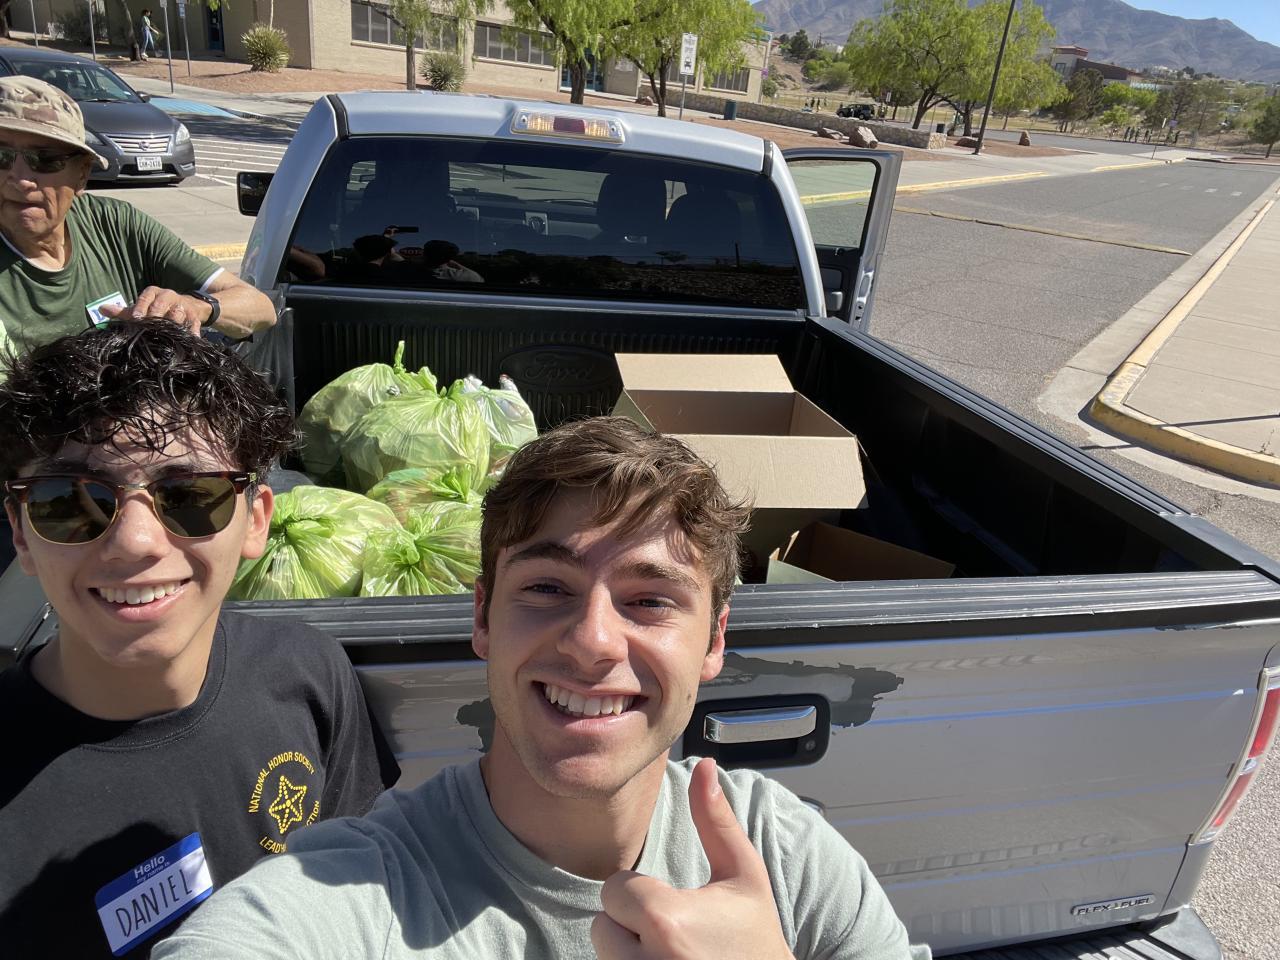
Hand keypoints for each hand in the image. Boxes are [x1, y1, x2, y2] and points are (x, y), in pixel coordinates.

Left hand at [100, 287, 208, 330]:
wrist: (186, 306)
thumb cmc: (157, 309)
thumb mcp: (141, 308)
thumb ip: (123, 311)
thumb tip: (101, 309)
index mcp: (154, 292)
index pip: (146, 298)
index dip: (141, 307)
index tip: (137, 318)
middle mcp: (168, 296)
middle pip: (161, 305)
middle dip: (156, 316)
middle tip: (150, 327)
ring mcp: (182, 306)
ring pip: (177, 314)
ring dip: (172, 324)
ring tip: (167, 335)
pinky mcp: (194, 317)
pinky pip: (193, 325)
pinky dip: (191, 333)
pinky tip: (188, 340)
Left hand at [591, 758, 792, 959]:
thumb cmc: (756, 938)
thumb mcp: (744, 876)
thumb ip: (716, 821)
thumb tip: (705, 766)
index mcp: (666, 921)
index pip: (614, 890)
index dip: (641, 894)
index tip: (674, 906)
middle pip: (602, 926)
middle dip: (631, 926)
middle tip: (674, 934)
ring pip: (605, 954)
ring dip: (628, 952)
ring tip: (670, 954)